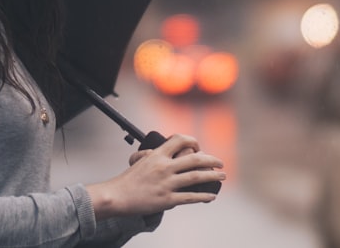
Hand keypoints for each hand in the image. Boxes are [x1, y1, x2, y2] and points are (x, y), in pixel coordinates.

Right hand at [88, 134, 224, 218]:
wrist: (117, 195)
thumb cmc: (128, 179)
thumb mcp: (140, 160)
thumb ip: (154, 155)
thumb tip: (163, 152)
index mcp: (157, 155)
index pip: (180, 140)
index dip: (193, 142)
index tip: (199, 148)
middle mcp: (164, 167)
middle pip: (194, 159)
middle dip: (212, 160)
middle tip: (221, 163)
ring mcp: (166, 183)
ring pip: (196, 177)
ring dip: (212, 176)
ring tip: (222, 177)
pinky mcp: (167, 199)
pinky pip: (190, 197)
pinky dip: (203, 196)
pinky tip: (211, 195)